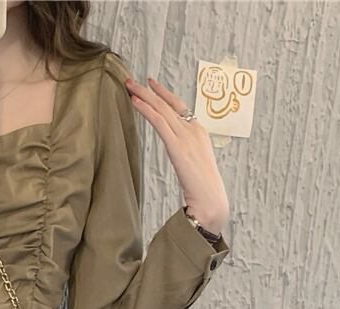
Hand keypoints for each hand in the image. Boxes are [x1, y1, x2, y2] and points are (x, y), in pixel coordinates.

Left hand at [124, 75, 229, 233]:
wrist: (209, 197)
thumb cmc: (202, 188)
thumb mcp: (193, 164)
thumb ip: (184, 153)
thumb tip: (176, 152)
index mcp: (199, 132)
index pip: (179, 107)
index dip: (164, 94)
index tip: (151, 83)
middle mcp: (193, 130)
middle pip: (168, 104)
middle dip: (149, 90)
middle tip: (132, 79)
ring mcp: (186, 136)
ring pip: (161, 109)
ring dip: (144, 95)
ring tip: (129, 85)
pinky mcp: (177, 145)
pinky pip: (159, 122)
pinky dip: (146, 110)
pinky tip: (135, 102)